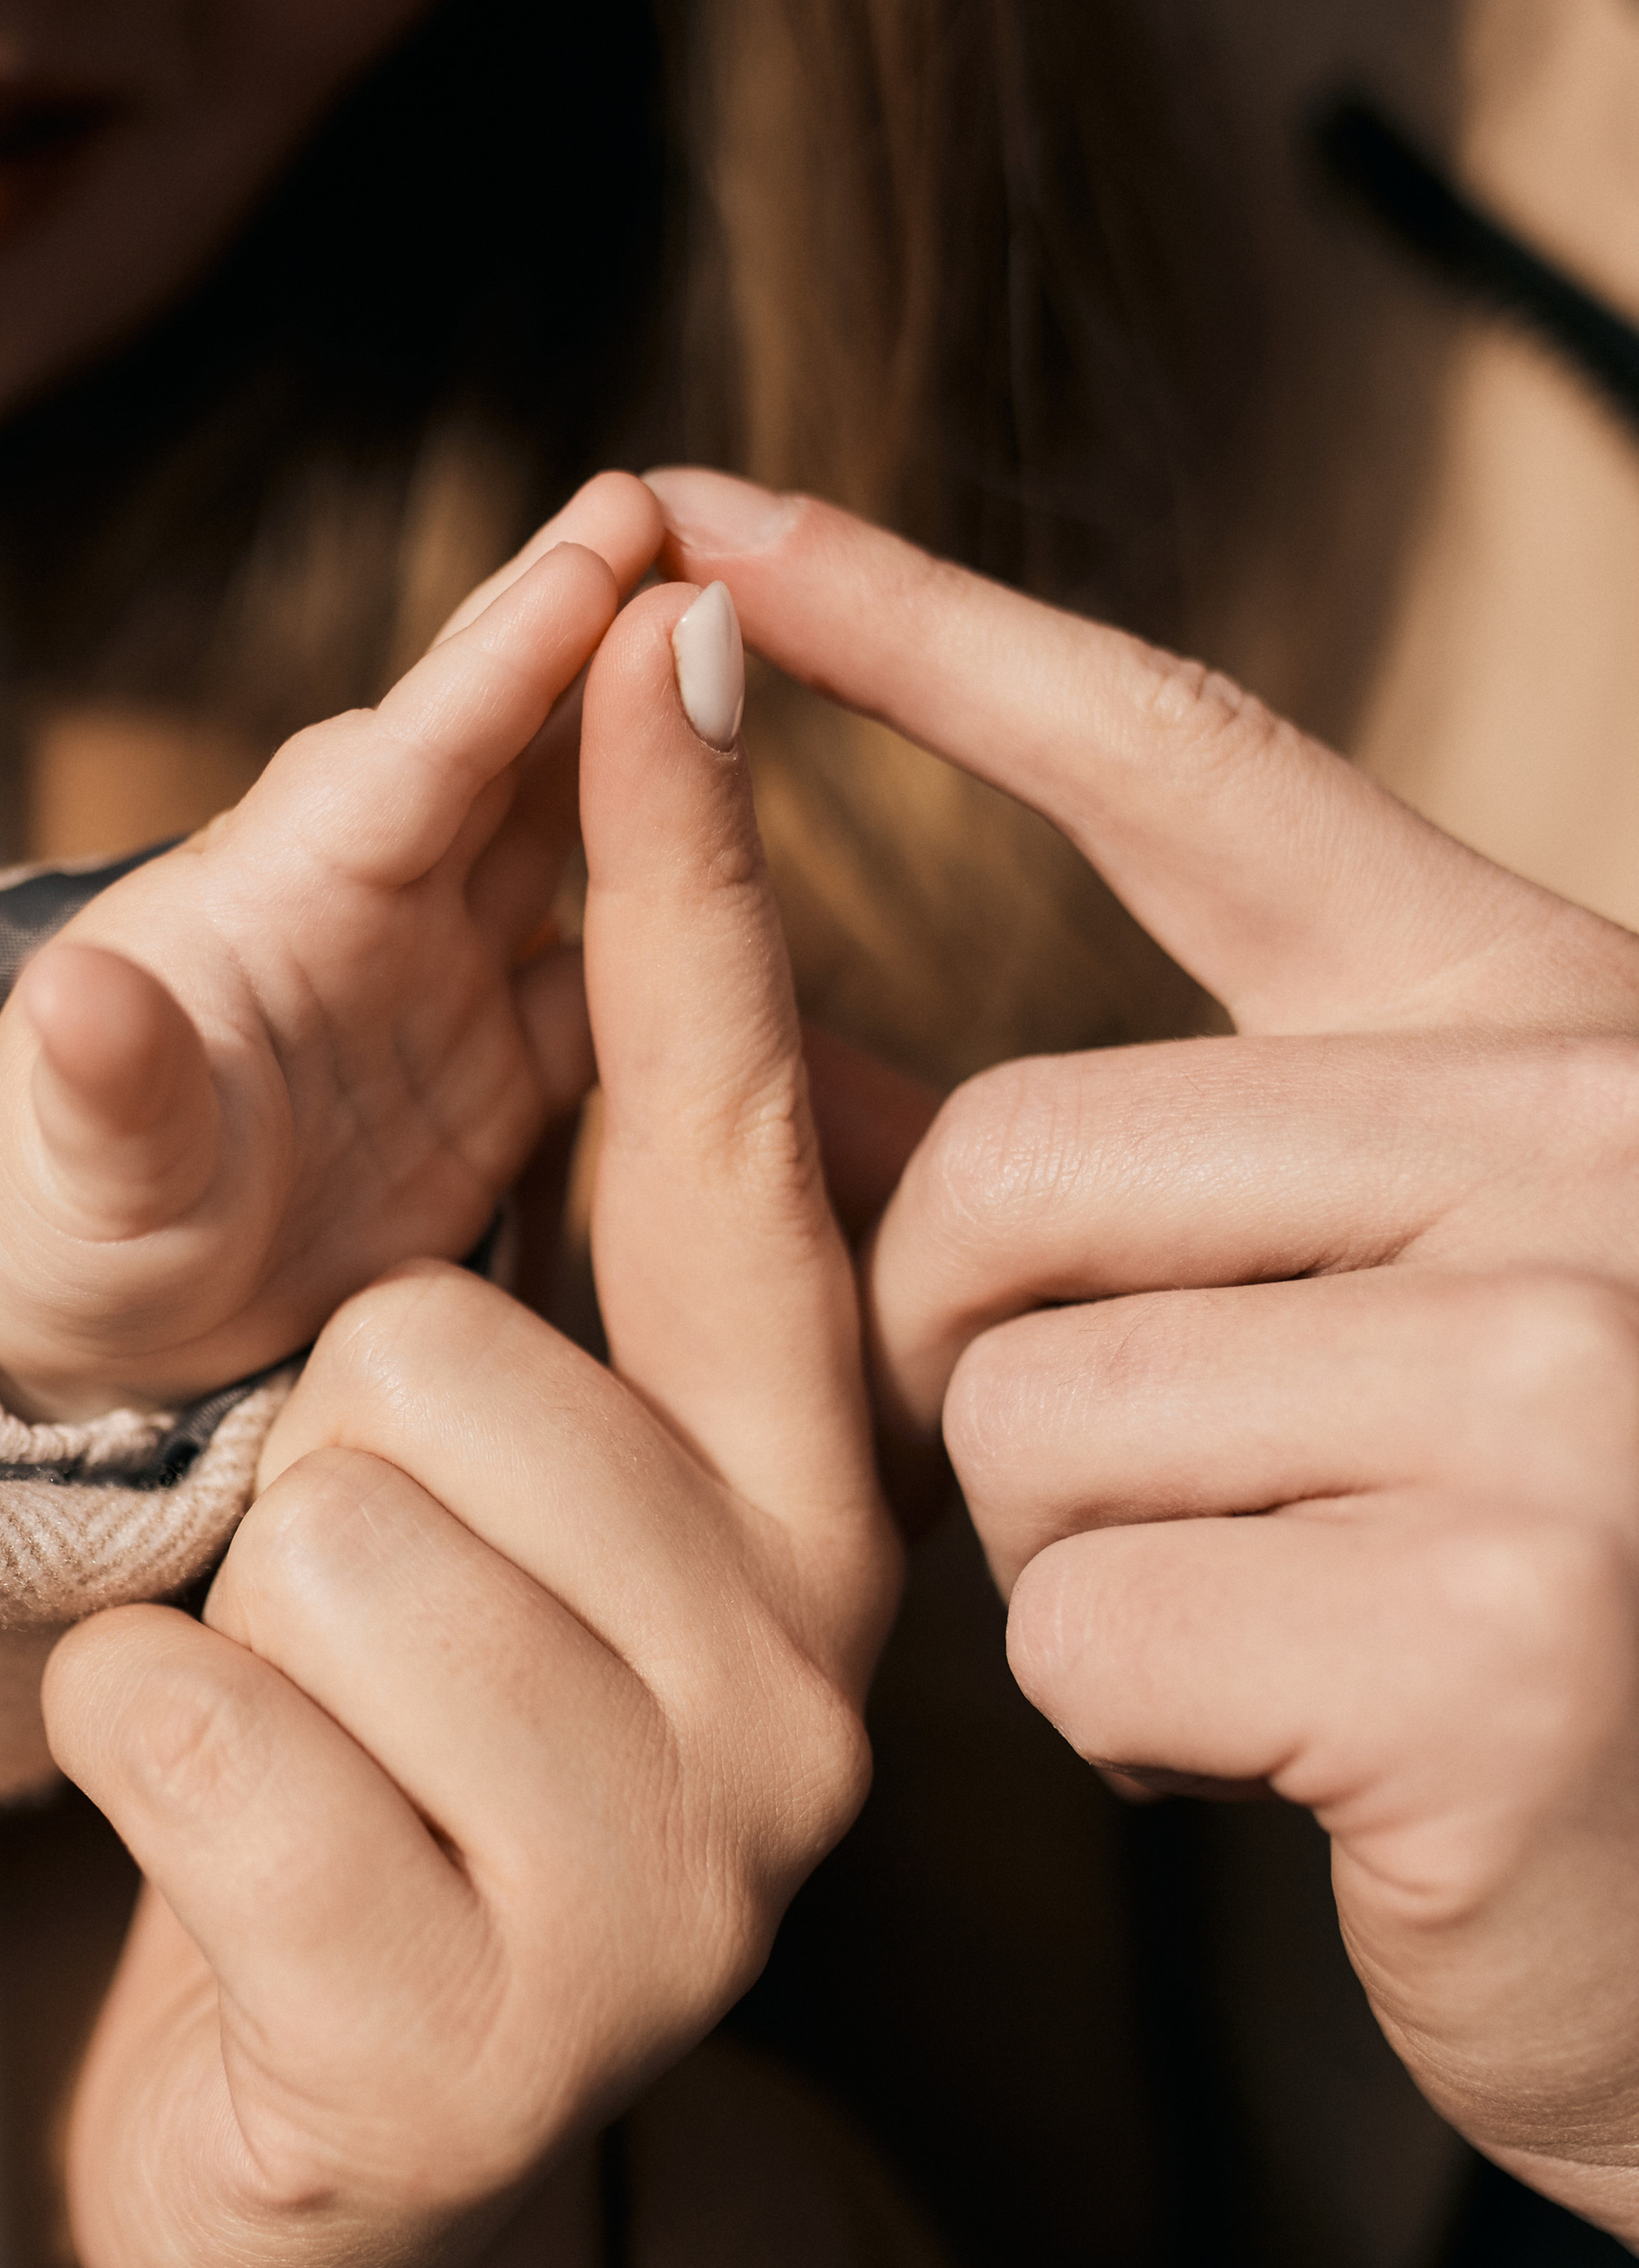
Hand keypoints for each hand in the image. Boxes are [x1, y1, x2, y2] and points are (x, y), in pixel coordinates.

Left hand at [0, 474, 662, 1419]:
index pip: (405, 761)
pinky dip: (694, 911)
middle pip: (498, 743)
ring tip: (750, 623)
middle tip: (691, 504)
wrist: (101, 1334)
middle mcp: (366, 911)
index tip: (605, 543)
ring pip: (570, 827)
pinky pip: (624, 978)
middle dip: (588, 626)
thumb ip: (103, 1088)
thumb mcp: (83, 1175)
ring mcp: (443, 983)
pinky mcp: (501, 1075)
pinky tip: (769, 856)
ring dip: (649, 733)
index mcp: (268, 903)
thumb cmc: (65, 1235)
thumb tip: (74, 993)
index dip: (507, 658)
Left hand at [41, 568, 888, 2267]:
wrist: (347, 2192)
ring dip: (232, 1625)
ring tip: (314, 1751)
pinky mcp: (466, 2055)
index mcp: (807, 1523)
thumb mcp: (480, 1530)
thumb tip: (577, 922)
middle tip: (363, 1626)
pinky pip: (181, 1727)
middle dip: (326, 1459)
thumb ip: (574, 1298)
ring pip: (328, 1539)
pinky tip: (232, 1860)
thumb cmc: (403, 1794)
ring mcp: (659, 1900)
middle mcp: (801, 1697)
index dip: (687, 879)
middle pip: (449, 1356)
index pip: (741, 1159)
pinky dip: (129, 1753)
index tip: (663, 604)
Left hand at [653, 466, 1638, 2245]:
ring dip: (1079, 1561)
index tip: (716, 511)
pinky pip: (1083, 1631)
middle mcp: (1590, 1161)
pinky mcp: (1490, 1640)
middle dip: (977, 1361)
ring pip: (1026, 1415)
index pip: (1201, 778)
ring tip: (1288, 1629)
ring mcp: (1564, 1391)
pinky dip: (1138, 1727)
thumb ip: (1147, 1173)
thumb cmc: (1554, 1610)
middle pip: (1015, 1170)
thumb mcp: (1393, 1318)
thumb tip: (791, 1060)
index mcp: (1562, 1042)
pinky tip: (1312, 1756)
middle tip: (1134, 1490)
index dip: (939, 637)